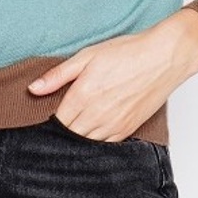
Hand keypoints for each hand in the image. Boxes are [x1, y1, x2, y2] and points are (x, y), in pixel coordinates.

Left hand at [26, 10, 197, 139]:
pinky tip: (92, 132)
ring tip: (74, 128)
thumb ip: (58, 75)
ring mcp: (114, 125)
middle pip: (68, 135)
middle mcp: (96, 115)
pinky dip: (94, 142)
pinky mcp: (128, 129)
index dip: (47, 121)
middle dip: (60, 132)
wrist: (163, 57)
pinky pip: (104, 145)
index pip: (55, 121)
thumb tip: (33, 89)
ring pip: (85, 143)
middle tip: (56, 125)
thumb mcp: (87, 56)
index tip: (43, 117)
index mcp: (83, 95)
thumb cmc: (127, 52)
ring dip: (76, 139)